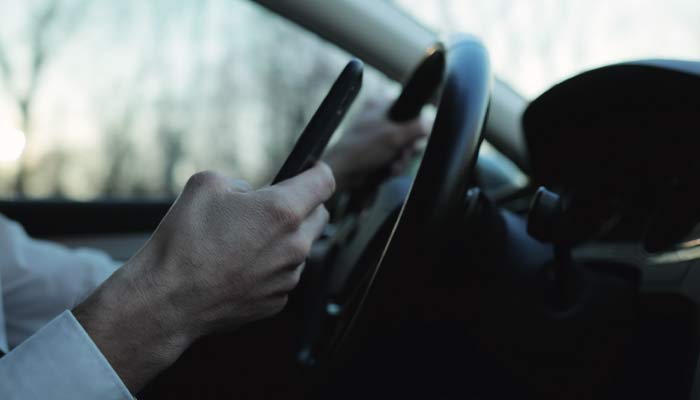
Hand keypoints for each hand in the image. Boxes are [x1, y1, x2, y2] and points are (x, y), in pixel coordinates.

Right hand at [73, 163, 334, 391]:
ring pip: (300, 248)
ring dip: (283, 239)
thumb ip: (239, 182)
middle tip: (272, 205)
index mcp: (283, 211)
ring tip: (242, 242)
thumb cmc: (184, 241)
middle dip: (303, 206)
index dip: (318, 170)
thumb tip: (250, 195)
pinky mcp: (278, 301)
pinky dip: (269, 267)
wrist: (167, 300)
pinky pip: (283, 275)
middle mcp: (295, 246)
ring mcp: (288, 277)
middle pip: (319, 216)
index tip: (311, 169)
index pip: (324, 182)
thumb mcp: (205, 184)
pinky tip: (237, 268)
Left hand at [323, 98, 429, 190]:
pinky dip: (394, 166)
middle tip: (403, 152)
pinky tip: (388, 171)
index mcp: (381, 105)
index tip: (418, 134)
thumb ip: (417, 127)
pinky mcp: (377, 152)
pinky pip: (395, 158)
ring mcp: (378, 136)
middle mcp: (380, 118)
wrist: (342, 173)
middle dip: (408, 147)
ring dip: (402, 159)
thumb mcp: (394, 136)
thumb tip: (432, 120)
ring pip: (403, 146)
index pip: (410, 106)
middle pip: (410, 130)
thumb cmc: (362, 149)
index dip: (418, 121)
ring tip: (393, 165)